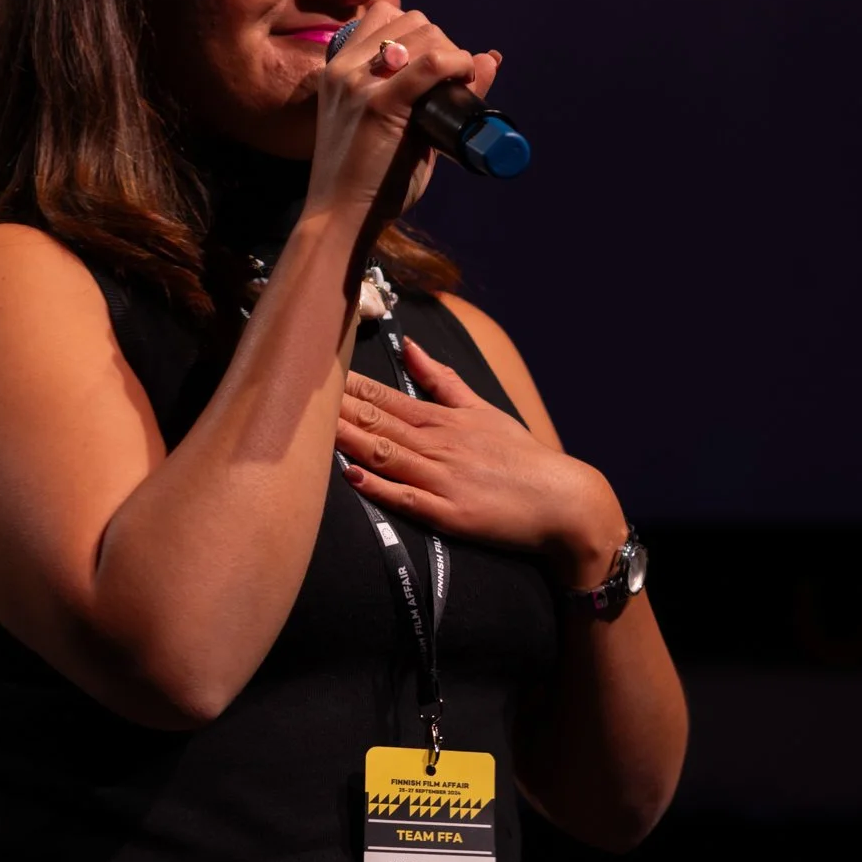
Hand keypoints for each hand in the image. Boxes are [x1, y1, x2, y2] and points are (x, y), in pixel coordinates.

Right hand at [306, 4, 501, 232]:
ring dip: (451, 51)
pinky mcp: (379, 105)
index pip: (386, 16)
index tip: (439, 66)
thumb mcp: (395, 127)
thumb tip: (489, 57)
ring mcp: (359, 84)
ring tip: (458, 83)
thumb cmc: (369, 183)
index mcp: (338, 69)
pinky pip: (431, 63)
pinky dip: (457, 64)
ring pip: (423, 33)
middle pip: (410, 20)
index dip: (423, 34)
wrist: (340, 220)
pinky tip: (465, 78)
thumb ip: (430, 92)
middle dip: (442, 42)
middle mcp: (345, 69)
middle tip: (454, 80)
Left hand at [335, 337, 628, 586]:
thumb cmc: (521, 458)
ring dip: (348, 441)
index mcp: (444, 420)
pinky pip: (407, 499)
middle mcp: (439, 445)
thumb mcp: (484, 410)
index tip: (314, 371)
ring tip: (312, 430)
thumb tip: (410, 347)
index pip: (386, 397)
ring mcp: (442, 480)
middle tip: (298, 395)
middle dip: (336, 409)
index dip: (347, 386)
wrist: (563, 502)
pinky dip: (379, 487)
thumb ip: (442, 381)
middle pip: (378, 422)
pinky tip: (352, 476)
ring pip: (385, 455)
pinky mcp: (449, 514)